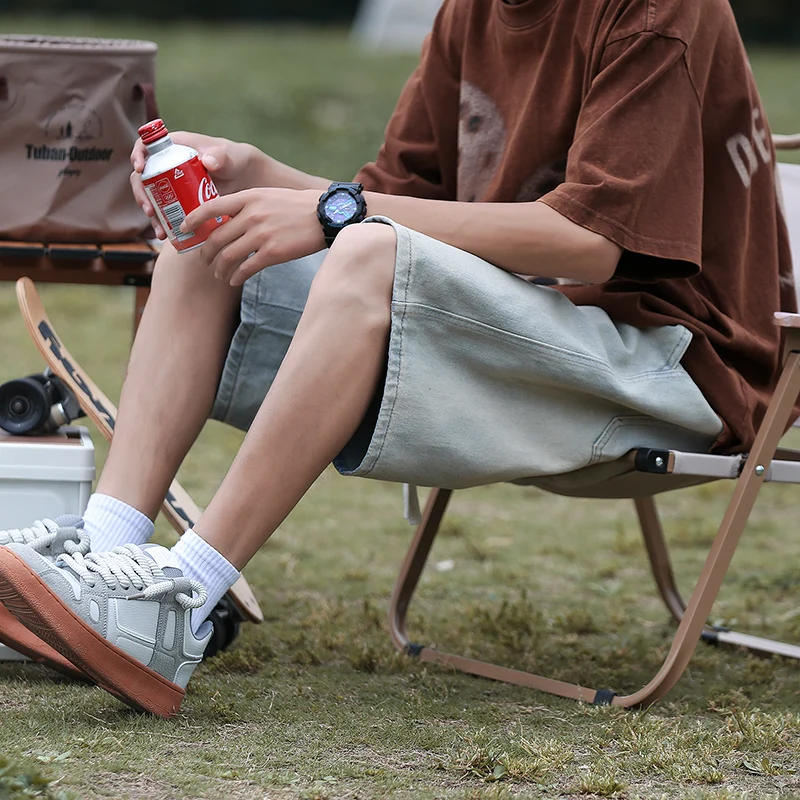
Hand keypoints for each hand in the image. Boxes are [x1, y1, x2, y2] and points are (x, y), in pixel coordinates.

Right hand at [130, 131, 262, 239]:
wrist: (244, 180)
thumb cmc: (235, 160)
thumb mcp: (229, 157)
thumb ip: (221, 156)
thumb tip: (208, 162)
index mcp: (173, 147)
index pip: (147, 146)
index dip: (138, 155)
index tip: (140, 168)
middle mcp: (167, 165)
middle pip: (143, 177)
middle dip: (142, 195)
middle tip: (149, 210)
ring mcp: (170, 184)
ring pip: (151, 198)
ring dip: (152, 214)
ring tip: (159, 230)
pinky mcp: (177, 201)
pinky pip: (164, 211)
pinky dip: (163, 223)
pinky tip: (166, 235)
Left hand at [182, 188, 325, 284]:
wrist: (325, 215)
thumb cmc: (297, 206)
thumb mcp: (268, 196)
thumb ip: (246, 206)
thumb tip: (226, 222)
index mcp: (248, 198)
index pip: (210, 208)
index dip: (192, 220)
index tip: (184, 230)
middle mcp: (251, 215)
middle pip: (215, 239)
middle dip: (205, 254)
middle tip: (204, 261)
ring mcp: (261, 235)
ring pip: (228, 256)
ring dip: (219, 269)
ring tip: (219, 274)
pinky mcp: (273, 253)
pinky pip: (246, 269)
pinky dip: (236, 277)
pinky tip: (235, 280)